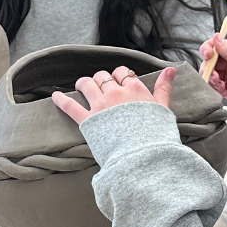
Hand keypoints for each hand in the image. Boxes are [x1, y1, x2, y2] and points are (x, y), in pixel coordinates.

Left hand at [52, 66, 175, 125]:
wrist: (144, 157)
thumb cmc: (157, 135)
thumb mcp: (164, 109)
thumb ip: (164, 87)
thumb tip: (170, 69)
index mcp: (135, 89)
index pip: (122, 72)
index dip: (119, 75)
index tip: (119, 81)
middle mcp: (116, 93)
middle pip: (103, 77)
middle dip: (101, 80)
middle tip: (100, 87)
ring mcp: (100, 106)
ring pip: (86, 84)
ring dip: (83, 84)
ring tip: (81, 87)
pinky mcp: (88, 121)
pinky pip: (70, 105)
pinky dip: (60, 100)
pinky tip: (55, 96)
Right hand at [199, 33, 226, 115]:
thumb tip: (217, 37)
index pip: (218, 45)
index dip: (209, 49)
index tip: (207, 55)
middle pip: (212, 61)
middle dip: (209, 67)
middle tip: (213, 74)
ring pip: (212, 74)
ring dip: (211, 78)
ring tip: (219, 83)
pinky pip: (216, 86)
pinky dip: (216, 88)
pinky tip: (222, 90)